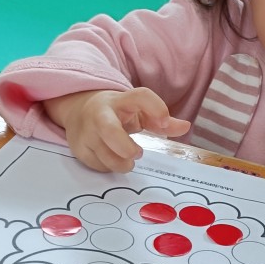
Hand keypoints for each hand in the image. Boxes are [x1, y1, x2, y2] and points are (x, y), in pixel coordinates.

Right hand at [44, 88, 190, 172]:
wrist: (78, 110)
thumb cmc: (117, 113)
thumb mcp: (138, 111)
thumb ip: (160, 120)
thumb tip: (186, 127)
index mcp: (120, 101)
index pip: (139, 96)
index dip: (155, 107)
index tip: (164, 122)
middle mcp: (100, 113)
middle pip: (109, 129)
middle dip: (125, 146)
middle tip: (138, 153)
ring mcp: (86, 131)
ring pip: (103, 153)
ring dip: (120, 163)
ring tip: (129, 162)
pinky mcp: (78, 148)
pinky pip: (97, 164)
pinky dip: (109, 167)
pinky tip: (112, 160)